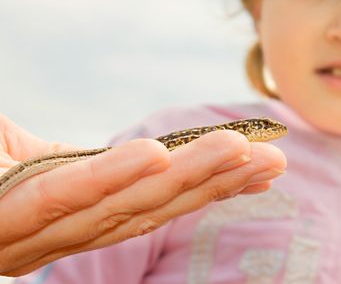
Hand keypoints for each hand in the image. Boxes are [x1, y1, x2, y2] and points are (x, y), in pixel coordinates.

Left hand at [0, 114, 285, 276]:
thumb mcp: (22, 161)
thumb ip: (66, 158)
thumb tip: (120, 147)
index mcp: (78, 218)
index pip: (158, 201)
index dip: (214, 186)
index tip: (262, 164)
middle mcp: (67, 234)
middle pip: (155, 207)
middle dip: (220, 184)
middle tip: (272, 158)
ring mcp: (34, 235)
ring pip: (124, 207)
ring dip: (188, 180)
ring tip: (240, 152)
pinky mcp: (2, 223)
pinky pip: (61, 200)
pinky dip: (112, 181)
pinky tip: (159, 157)